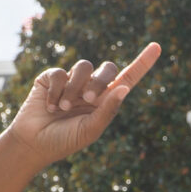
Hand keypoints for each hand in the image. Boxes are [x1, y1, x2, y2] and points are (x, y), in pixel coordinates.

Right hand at [3, 47, 161, 171]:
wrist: (33, 144)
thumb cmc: (64, 141)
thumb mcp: (90, 130)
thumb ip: (108, 110)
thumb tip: (126, 88)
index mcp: (105, 101)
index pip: (128, 78)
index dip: (142, 63)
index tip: (157, 47)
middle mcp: (90, 88)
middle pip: (108, 69)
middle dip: (100, 82)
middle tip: (88, 100)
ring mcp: (71, 81)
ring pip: (84, 67)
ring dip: (75, 88)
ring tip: (64, 107)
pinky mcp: (51, 78)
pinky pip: (60, 73)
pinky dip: (56, 90)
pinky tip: (50, 106)